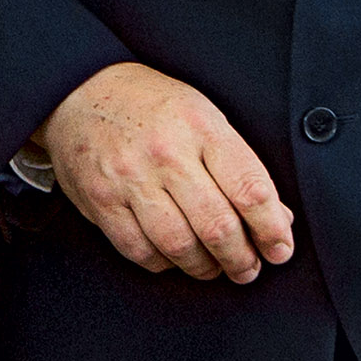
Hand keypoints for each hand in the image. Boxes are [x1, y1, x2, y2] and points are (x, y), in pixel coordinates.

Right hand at [37, 61, 297, 283]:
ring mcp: (130, 179)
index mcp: (201, 127)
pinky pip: (141, 251)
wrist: (80, 92)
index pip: (251, 190)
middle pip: (218, 226)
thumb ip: (239, 166)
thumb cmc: (151, 106)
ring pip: (180, 246)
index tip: (280, 249)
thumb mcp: (204, 117)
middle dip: (242, 259)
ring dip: (206, 268)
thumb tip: (276, 216)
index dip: (272, 230)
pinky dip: (165, 264)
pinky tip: (175, 256)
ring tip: (215, 266)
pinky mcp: (101, 201)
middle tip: (248, 267)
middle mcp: (166, 153)